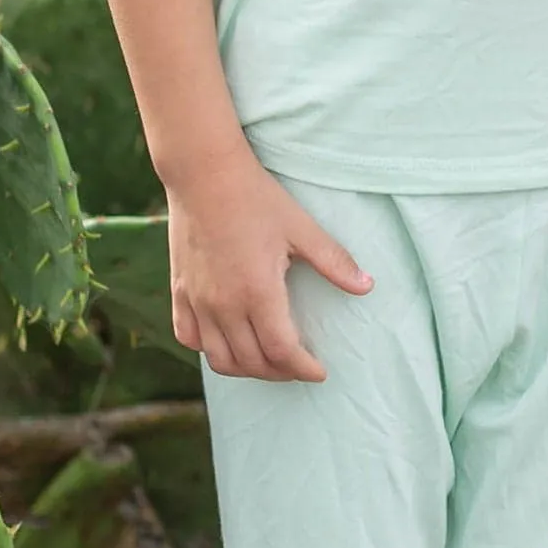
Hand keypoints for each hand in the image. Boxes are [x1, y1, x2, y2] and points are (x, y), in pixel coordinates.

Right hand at [165, 143, 370, 380]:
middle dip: (281, 373)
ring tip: (268, 360)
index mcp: (257, 291)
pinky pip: (189, 336)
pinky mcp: (180, 291)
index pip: (282, 351)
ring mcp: (198, 301)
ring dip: (247, 368)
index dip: (303, 368)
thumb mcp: (301, 228)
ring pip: (219, 359)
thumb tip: (367, 286)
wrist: (203, 174)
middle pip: (253, 362)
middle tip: (299, 366)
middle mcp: (224, 304)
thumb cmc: (256, 198)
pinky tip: (228, 340)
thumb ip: (334, 262)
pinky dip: (210, 349)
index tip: (319, 371)